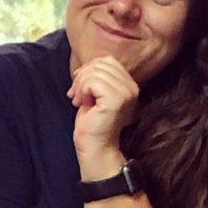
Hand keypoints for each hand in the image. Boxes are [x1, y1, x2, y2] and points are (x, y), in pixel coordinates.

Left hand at [68, 56, 137, 173]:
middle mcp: (131, 87)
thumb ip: (96, 77)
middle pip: (101, 63)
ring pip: (95, 72)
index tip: (80, 87)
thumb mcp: (95, 93)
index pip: (108, 61)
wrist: (95, 147)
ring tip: (78, 100)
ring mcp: (125, 93)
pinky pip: (93, 82)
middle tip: (76, 94)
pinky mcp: (116, 100)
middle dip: (82, 76)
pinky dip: (82, 90)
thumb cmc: (93, 122)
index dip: (89, 69)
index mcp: (129, 84)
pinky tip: (81, 103)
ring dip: (80, 84)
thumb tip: (85, 65)